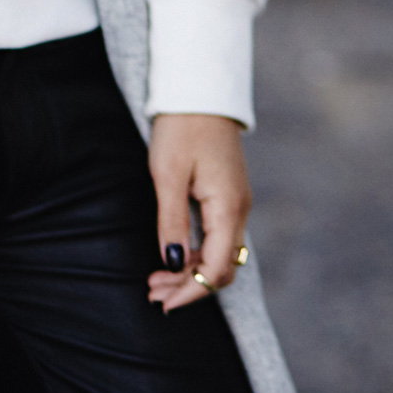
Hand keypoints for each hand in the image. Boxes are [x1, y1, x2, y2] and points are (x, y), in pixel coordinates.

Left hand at [146, 113, 250, 312]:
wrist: (199, 89)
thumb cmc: (181, 127)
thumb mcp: (167, 174)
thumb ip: (171, 221)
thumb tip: (171, 263)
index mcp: (228, 208)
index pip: (215, 268)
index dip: (191, 291)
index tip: (163, 303)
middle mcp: (239, 210)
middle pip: (222, 267)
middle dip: (190, 286)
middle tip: (153, 294)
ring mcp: (236, 203)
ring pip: (221, 254)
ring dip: (192, 271)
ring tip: (156, 280)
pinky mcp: (228, 195)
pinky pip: (218, 237)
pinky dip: (197, 253)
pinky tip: (173, 255)